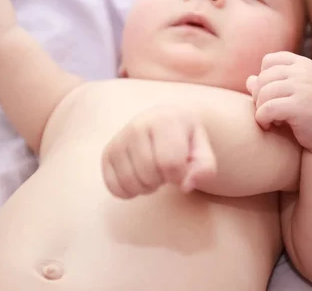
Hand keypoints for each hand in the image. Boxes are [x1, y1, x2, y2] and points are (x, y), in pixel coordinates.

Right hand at [101, 105, 216, 198]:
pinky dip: (129, 192)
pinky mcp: (107, 154)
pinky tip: (139, 178)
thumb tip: (185, 185)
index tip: (182, 166)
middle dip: (162, 180)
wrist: (164, 123)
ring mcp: (118, 140)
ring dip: (147, 187)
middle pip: (148, 174)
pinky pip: (114, 187)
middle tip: (167, 169)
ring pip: (130, 183)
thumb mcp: (203, 151)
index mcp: (164, 120)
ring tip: (154, 172)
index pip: (170, 163)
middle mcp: (137, 125)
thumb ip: (205, 169)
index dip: (179, 175)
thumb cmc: (185, 140)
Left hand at [246, 52, 311, 151]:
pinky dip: (262, 119)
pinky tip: (270, 126)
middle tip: (268, 112)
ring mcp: (304, 87)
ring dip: (260, 109)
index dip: (263, 78)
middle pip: (263, 77)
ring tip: (271, 120)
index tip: (271, 96)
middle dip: (259, 96)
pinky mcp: (300, 105)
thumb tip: (249, 80)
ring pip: (263, 93)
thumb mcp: (295, 95)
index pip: (269, 60)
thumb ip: (273, 85)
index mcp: (304, 64)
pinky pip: (267, 108)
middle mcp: (304, 71)